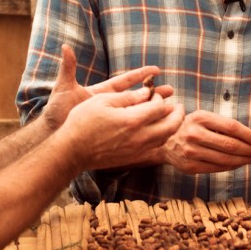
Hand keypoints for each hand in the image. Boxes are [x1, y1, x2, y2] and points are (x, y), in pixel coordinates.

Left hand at [39, 44, 171, 132]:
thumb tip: (65, 47)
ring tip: (172, 111)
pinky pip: (130, 131)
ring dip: (153, 112)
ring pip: (136, 115)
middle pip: (136, 98)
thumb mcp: (64, 88)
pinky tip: (157, 134)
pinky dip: (143, 131)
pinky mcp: (110, 133)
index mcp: (100, 93)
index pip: (124, 82)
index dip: (140, 75)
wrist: (53, 134)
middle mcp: (108, 106)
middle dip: (154, 94)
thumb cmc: (57, 111)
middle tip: (171, 91)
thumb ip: (67, 68)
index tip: (157, 69)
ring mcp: (110, 119)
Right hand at [62, 87, 183, 171]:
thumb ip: (127, 97)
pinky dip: (161, 136)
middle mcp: (139, 137)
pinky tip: (157, 129)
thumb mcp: (103, 101)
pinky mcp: (133, 157)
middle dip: (178, 113)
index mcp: (132, 120)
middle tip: (178, 105)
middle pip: (171, 125)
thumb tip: (147, 92)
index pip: (159, 106)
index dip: (159, 96)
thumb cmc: (83, 122)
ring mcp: (137, 149)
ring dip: (172, 126)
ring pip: (165, 138)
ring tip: (171, 116)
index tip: (154, 92)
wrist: (72, 151)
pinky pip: (155, 146)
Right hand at [159, 110, 250, 174]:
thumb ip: (223, 125)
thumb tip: (250, 136)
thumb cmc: (191, 128)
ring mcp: (191, 151)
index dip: (247, 134)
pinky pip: (216, 168)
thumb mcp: (203, 118)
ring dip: (242, 160)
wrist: (165, 142)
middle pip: (230, 144)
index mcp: (200, 118)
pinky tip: (238, 164)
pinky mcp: (190, 166)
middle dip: (248, 150)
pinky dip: (231, 167)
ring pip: (225, 158)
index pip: (231, 127)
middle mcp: (194, 134)